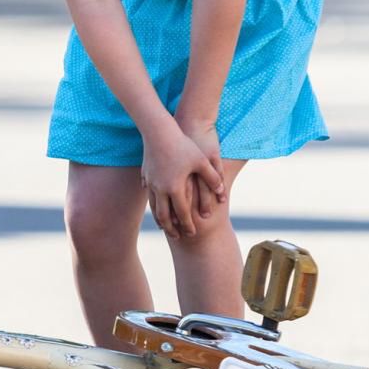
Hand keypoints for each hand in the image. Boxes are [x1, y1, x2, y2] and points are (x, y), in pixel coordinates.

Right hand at [141, 123, 224, 238]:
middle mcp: (161, 189)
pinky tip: (156, 206)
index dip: (188, 225)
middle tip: (177, 236)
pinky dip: (153, 204)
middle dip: (171, 229)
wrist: (158, 131)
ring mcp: (151, 183)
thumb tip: (222, 194)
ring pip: (154, 207)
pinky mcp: (145, 175)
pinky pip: (148, 194)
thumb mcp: (202, 160)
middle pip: (164, 216)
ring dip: (160, 219)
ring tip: (165, 227)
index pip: (182, 213)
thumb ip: (213, 178)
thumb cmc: (183, 144)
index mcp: (175, 187)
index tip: (192, 234)